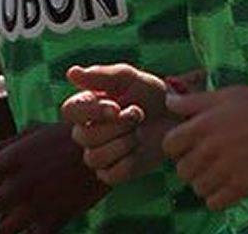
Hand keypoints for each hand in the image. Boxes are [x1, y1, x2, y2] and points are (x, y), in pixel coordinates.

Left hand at [0, 122, 110, 233]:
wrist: (110, 146)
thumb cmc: (70, 136)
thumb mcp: (37, 133)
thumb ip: (5, 146)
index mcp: (14, 158)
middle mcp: (21, 183)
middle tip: (3, 202)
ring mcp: (38, 204)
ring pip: (2, 230)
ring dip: (8, 223)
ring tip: (19, 215)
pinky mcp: (57, 219)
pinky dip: (33, 231)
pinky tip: (40, 221)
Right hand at [60, 64, 175, 185]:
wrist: (177, 117)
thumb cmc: (151, 94)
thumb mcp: (131, 79)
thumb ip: (102, 75)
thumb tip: (71, 72)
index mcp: (87, 106)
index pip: (70, 110)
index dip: (91, 111)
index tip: (115, 107)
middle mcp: (87, 132)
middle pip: (84, 137)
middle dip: (117, 125)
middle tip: (138, 114)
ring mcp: (99, 154)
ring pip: (94, 158)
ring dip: (124, 143)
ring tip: (139, 132)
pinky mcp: (113, 173)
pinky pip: (110, 174)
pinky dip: (129, 161)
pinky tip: (140, 149)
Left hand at [162, 81, 247, 210]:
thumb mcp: (226, 95)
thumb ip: (194, 101)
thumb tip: (168, 101)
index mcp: (203, 124)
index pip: (169, 146)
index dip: (179, 147)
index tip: (194, 146)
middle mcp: (210, 148)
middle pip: (182, 170)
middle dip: (194, 167)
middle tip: (213, 160)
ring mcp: (226, 169)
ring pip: (197, 188)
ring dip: (208, 183)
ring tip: (226, 172)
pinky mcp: (242, 186)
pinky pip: (214, 203)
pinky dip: (220, 198)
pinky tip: (233, 185)